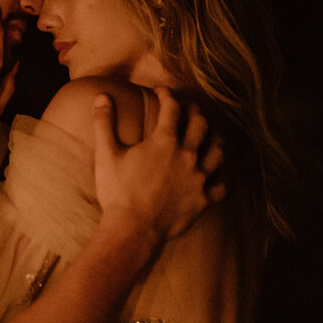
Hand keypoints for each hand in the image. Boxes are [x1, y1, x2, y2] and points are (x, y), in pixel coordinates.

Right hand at [92, 87, 224, 240]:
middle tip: (190, 109)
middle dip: (196, 112)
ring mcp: (198, 178)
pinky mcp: (203, 200)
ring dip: (214, 139)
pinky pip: (221, 186)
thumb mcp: (106, 154)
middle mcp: (187, 155)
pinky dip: (220, 179)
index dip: (168, 95)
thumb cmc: (118, 192)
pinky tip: (215, 176)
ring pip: (218, 151)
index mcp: (164, 141)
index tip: (162, 92)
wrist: (133, 229)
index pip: (172, 108)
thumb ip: (104, 123)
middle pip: (201, 124)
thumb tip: (101, 97)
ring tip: (210, 135)